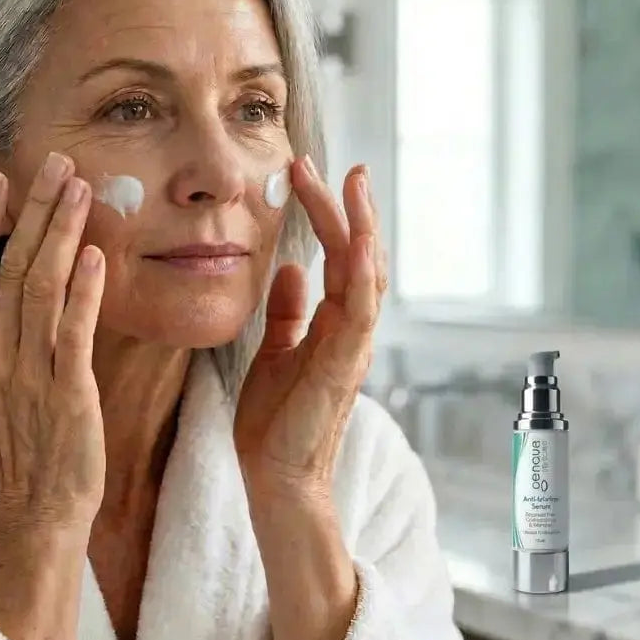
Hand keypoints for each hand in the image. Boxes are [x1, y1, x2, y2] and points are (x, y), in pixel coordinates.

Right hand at [0, 151, 107, 534]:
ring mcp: (28, 374)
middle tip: (58, 163)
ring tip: (82, 191)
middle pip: (10, 266)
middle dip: (34, 211)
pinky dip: (84, 293)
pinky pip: (73, 334)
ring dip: (61, 236)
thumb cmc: (8, 443)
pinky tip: (96, 256)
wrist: (31, 509)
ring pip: (41, 289)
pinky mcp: (66, 394)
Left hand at [234, 156, 386, 498]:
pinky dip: (362, 274)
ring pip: (366, 274)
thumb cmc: (275, 421)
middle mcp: (349, 330)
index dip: (331, 216)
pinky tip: (357, 241)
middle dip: (347, 209)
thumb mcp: (275, 352)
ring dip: (359, 227)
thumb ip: (287, 312)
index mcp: (332, 325)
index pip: (338, 259)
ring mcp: (351, 346)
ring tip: (351, 183)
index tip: (313, 176)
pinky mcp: (342, 366)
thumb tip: (290, 269)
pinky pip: (360, 312)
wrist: (274, 475)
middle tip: (336, 164)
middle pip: (356, 256)